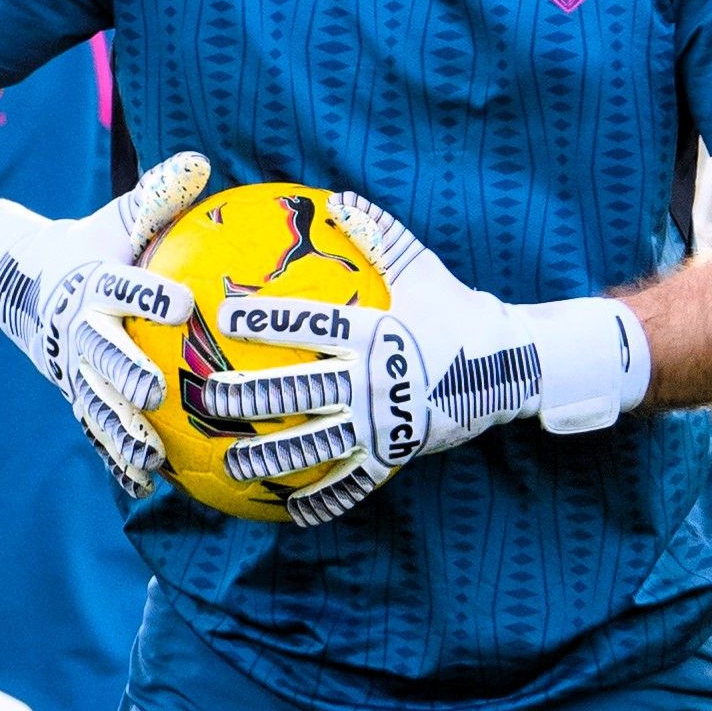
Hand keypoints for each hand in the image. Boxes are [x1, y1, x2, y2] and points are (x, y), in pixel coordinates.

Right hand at [0, 152, 209, 495]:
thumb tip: (200, 161)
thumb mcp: (119, 220)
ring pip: (97, 403)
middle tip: (156, 391)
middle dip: (125, 374)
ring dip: (121, 431)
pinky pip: (96, 431)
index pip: (123, 289)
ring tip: (151, 458)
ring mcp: (73, 369)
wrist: (25, 283)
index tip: (184, 304)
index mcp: (94, 285)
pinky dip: (115, 458)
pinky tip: (144, 486)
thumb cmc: (92, 249)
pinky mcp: (76, 395)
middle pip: (102, 354)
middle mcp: (80, 331)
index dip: (150, 296)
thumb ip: (156, 195)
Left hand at [197, 193, 650, 525]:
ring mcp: (383, 423)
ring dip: (267, 457)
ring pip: (314, 445)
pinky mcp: (396, 454)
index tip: (222, 314)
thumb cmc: (456, 310)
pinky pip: (353, 483)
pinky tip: (288, 512)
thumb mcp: (421, 268)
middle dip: (245, 396)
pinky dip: (321, 500)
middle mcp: (372, 380)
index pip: (309, 324)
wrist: (509, 365)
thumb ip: (378, 234)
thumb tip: (338, 198)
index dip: (265, 318)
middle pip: (296, 392)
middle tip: (203, 396)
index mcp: (374, 332)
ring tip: (229, 463)